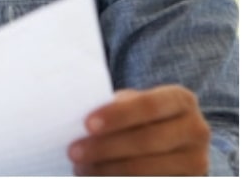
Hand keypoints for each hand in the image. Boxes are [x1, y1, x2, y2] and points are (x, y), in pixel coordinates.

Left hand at [68, 85, 210, 175]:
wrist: (169, 140)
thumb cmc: (139, 116)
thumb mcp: (132, 103)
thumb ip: (116, 106)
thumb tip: (81, 116)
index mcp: (181, 100)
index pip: (148, 106)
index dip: (117, 115)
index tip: (87, 124)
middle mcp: (196, 131)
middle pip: (147, 141)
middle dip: (106, 148)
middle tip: (73, 151)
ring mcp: (198, 163)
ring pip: (149, 170)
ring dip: (108, 171)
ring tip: (80, 169)